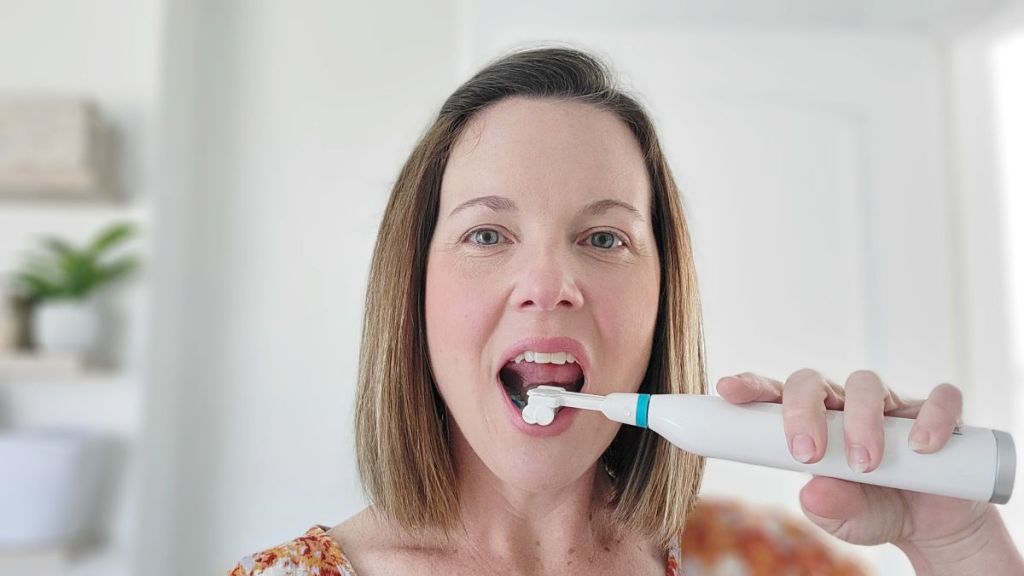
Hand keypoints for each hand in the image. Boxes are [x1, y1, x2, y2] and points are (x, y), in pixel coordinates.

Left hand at [716, 369, 988, 548]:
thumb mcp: (843, 519)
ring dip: (862, 422)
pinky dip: (930, 417)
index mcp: (810, 423)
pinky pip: (936, 397)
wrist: (928, 524)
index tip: (727, 390)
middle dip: (803, 413)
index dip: (750, 387)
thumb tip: (812, 490)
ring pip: (867, 385)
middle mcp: (843, 405)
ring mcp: (889, 405)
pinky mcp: (934, 413)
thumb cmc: (871, 510)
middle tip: (808, 454)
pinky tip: (923, 447)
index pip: (773, 394)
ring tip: (866, 466)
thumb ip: (826, 507)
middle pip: (811, 382)